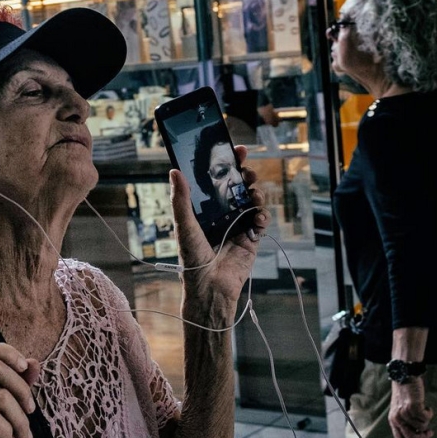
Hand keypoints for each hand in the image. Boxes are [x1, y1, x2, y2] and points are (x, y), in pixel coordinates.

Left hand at [170, 145, 268, 305]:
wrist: (210, 287)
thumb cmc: (192, 259)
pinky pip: (260, 221)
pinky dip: (262, 216)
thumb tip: (174, 171)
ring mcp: (238, 226)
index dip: (228, 165)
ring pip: (252, 201)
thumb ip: (181, 200)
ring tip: (253, 195)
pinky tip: (259, 217)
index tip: (236, 150)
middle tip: (247, 171)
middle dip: (245, 176)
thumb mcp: (183, 225)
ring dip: (256, 194)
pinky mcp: (251, 239)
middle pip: (238, 188)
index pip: (217, 181)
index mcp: (205, 209)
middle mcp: (222, 215)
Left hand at [388, 378, 433, 437]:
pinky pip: (427, 418)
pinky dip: (429, 413)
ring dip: (426, 421)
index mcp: (393, 420)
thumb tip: (419, 435)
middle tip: (430, 433)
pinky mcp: (413, 407)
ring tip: (425, 411)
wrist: (405, 375)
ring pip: (422, 428)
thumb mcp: (401, 409)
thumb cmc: (405, 392)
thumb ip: (406, 422)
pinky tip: (427, 406)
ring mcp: (404, 413)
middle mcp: (397, 418)